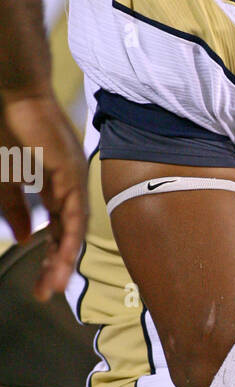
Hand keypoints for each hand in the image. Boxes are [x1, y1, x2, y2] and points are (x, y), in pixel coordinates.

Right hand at [0, 92, 87, 299]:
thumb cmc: (8, 131)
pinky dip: (70, 235)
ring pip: (75, 229)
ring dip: (65, 257)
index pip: (59, 231)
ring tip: (54, 282)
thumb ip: (14, 209)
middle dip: (58, 265)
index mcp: (56, 189)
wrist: (14, 95)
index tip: (42, 284)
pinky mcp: (71, 173)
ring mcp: (73, 181)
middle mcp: (70, 188)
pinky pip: (74, 211)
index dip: (51, 257)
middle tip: (47, 292)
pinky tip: (63, 255)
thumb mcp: (5, 179)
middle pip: (69, 235)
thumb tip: (22, 239)